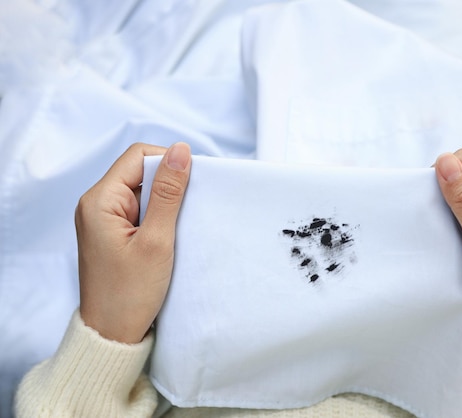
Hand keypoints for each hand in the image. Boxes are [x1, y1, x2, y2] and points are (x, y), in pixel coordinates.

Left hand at [75, 142, 190, 343]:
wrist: (112, 334)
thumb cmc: (130, 293)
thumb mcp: (157, 240)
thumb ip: (169, 193)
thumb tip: (181, 150)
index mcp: (99, 200)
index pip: (138, 156)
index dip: (168, 162)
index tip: (193, 184)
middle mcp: (96, 204)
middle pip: (140, 172)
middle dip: (168, 186)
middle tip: (187, 212)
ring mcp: (103, 220)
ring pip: (143, 192)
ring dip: (165, 205)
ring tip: (176, 230)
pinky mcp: (113, 233)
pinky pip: (140, 211)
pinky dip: (159, 219)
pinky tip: (169, 237)